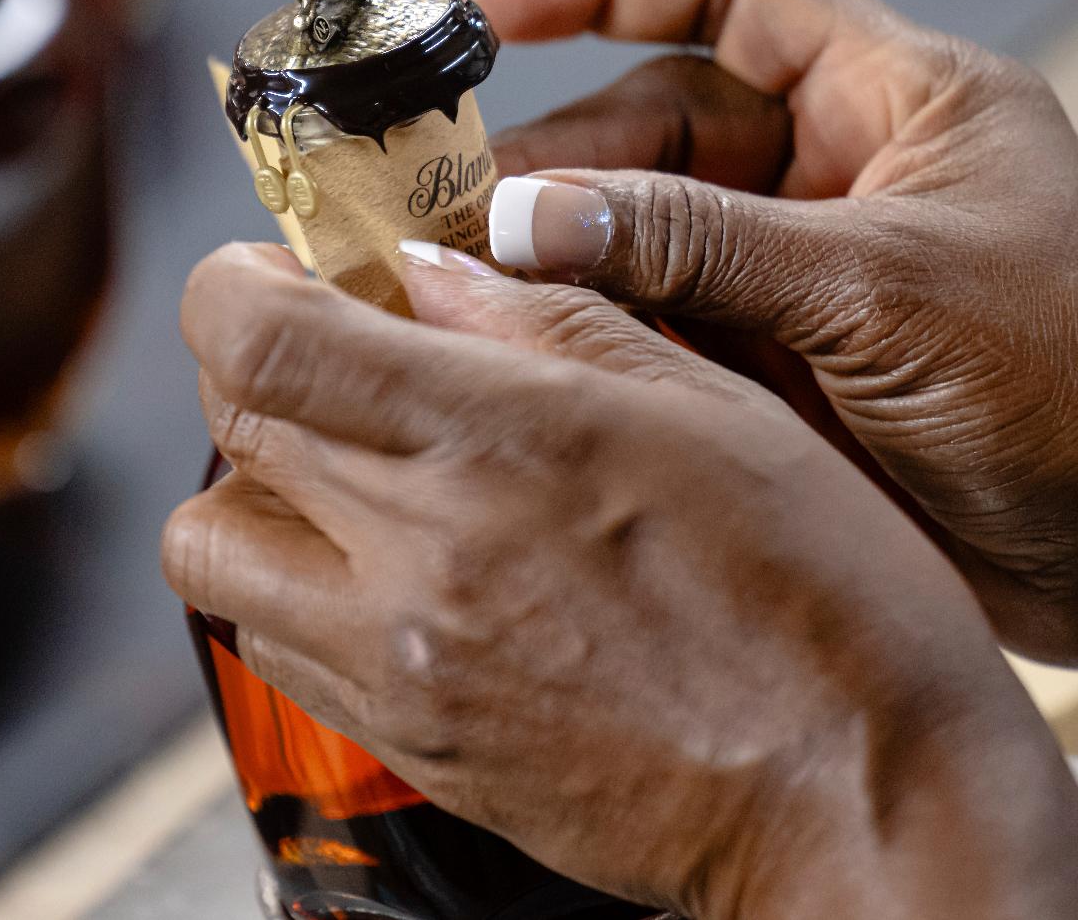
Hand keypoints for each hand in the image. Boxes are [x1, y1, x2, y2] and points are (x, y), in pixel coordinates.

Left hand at [165, 242, 1077, 919]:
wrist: (863, 807)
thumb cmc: (824, 599)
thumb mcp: (708, 406)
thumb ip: (549, 320)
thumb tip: (430, 270)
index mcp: (497, 444)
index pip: (257, 340)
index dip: (233, 283)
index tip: (276, 270)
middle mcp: (417, 559)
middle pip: (227, 430)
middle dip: (262, 365)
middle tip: (341, 353)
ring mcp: (399, 668)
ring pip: (214, 550)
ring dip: (259, 490)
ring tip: (358, 472)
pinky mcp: (410, 748)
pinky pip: (275, 648)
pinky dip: (297, 590)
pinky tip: (397, 567)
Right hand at [454, 0, 1077, 667]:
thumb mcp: (879, 291)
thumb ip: (697, 247)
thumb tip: (520, 215)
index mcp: (899, 98)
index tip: (480, 0)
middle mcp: (846, 172)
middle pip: (661, 126)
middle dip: (553, 156)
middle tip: (436, 201)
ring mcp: (815, 277)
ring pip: (650, 237)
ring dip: (560, 255)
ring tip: (452, 282)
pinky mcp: (795, 373)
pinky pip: (669, 332)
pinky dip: (598, 340)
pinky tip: (521, 355)